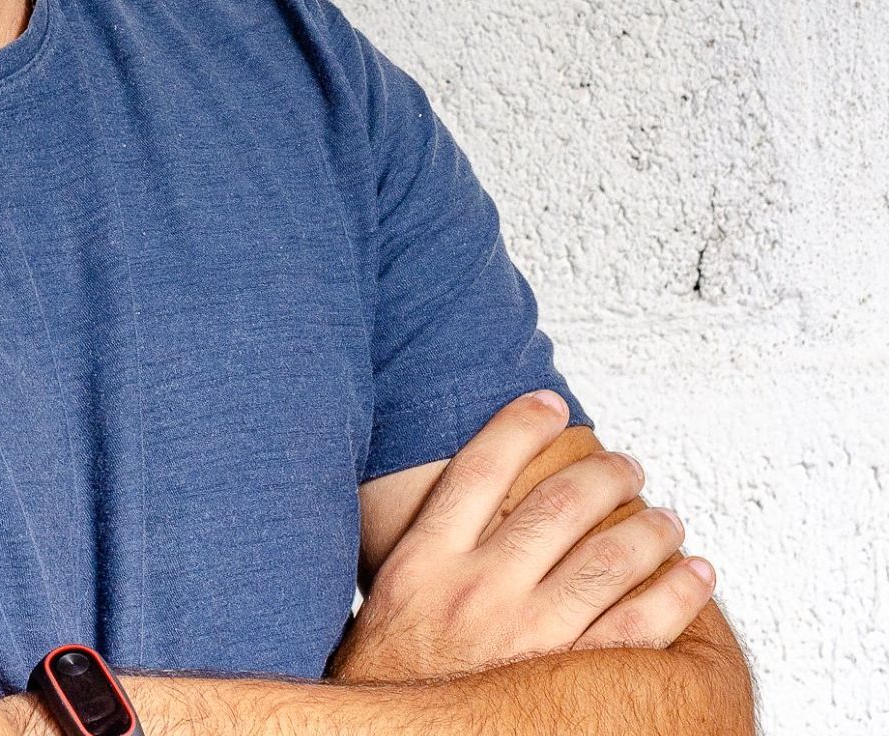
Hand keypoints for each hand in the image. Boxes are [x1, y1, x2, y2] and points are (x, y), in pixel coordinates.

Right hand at [326, 392, 717, 685]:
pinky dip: (676, 594)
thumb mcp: (392, 595)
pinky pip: (639, 627)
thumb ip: (428, 548)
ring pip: (606, 558)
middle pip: (555, 505)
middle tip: (625, 465)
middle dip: (602, 474)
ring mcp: (526, 636)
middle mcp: (476, 588)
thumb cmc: (396, 675)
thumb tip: (470, 495)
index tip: (549, 403)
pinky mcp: (567, 683)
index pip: (481, 468)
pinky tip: (694, 573)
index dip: (520, 424)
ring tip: (665, 517)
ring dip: (648, 528)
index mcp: (426, 560)